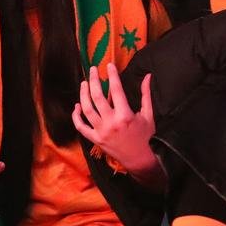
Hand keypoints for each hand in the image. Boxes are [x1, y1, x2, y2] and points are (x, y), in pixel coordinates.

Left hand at [72, 64, 160, 182]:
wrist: (141, 160)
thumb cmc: (147, 137)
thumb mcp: (148, 115)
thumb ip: (145, 94)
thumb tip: (147, 76)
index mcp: (125, 115)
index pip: (116, 90)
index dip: (112, 75)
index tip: (109, 66)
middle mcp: (111, 122)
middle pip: (97, 97)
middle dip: (94, 81)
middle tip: (92, 70)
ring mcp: (101, 131)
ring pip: (86, 110)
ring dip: (83, 95)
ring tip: (84, 84)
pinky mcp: (95, 139)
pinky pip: (81, 127)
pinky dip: (76, 116)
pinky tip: (77, 106)